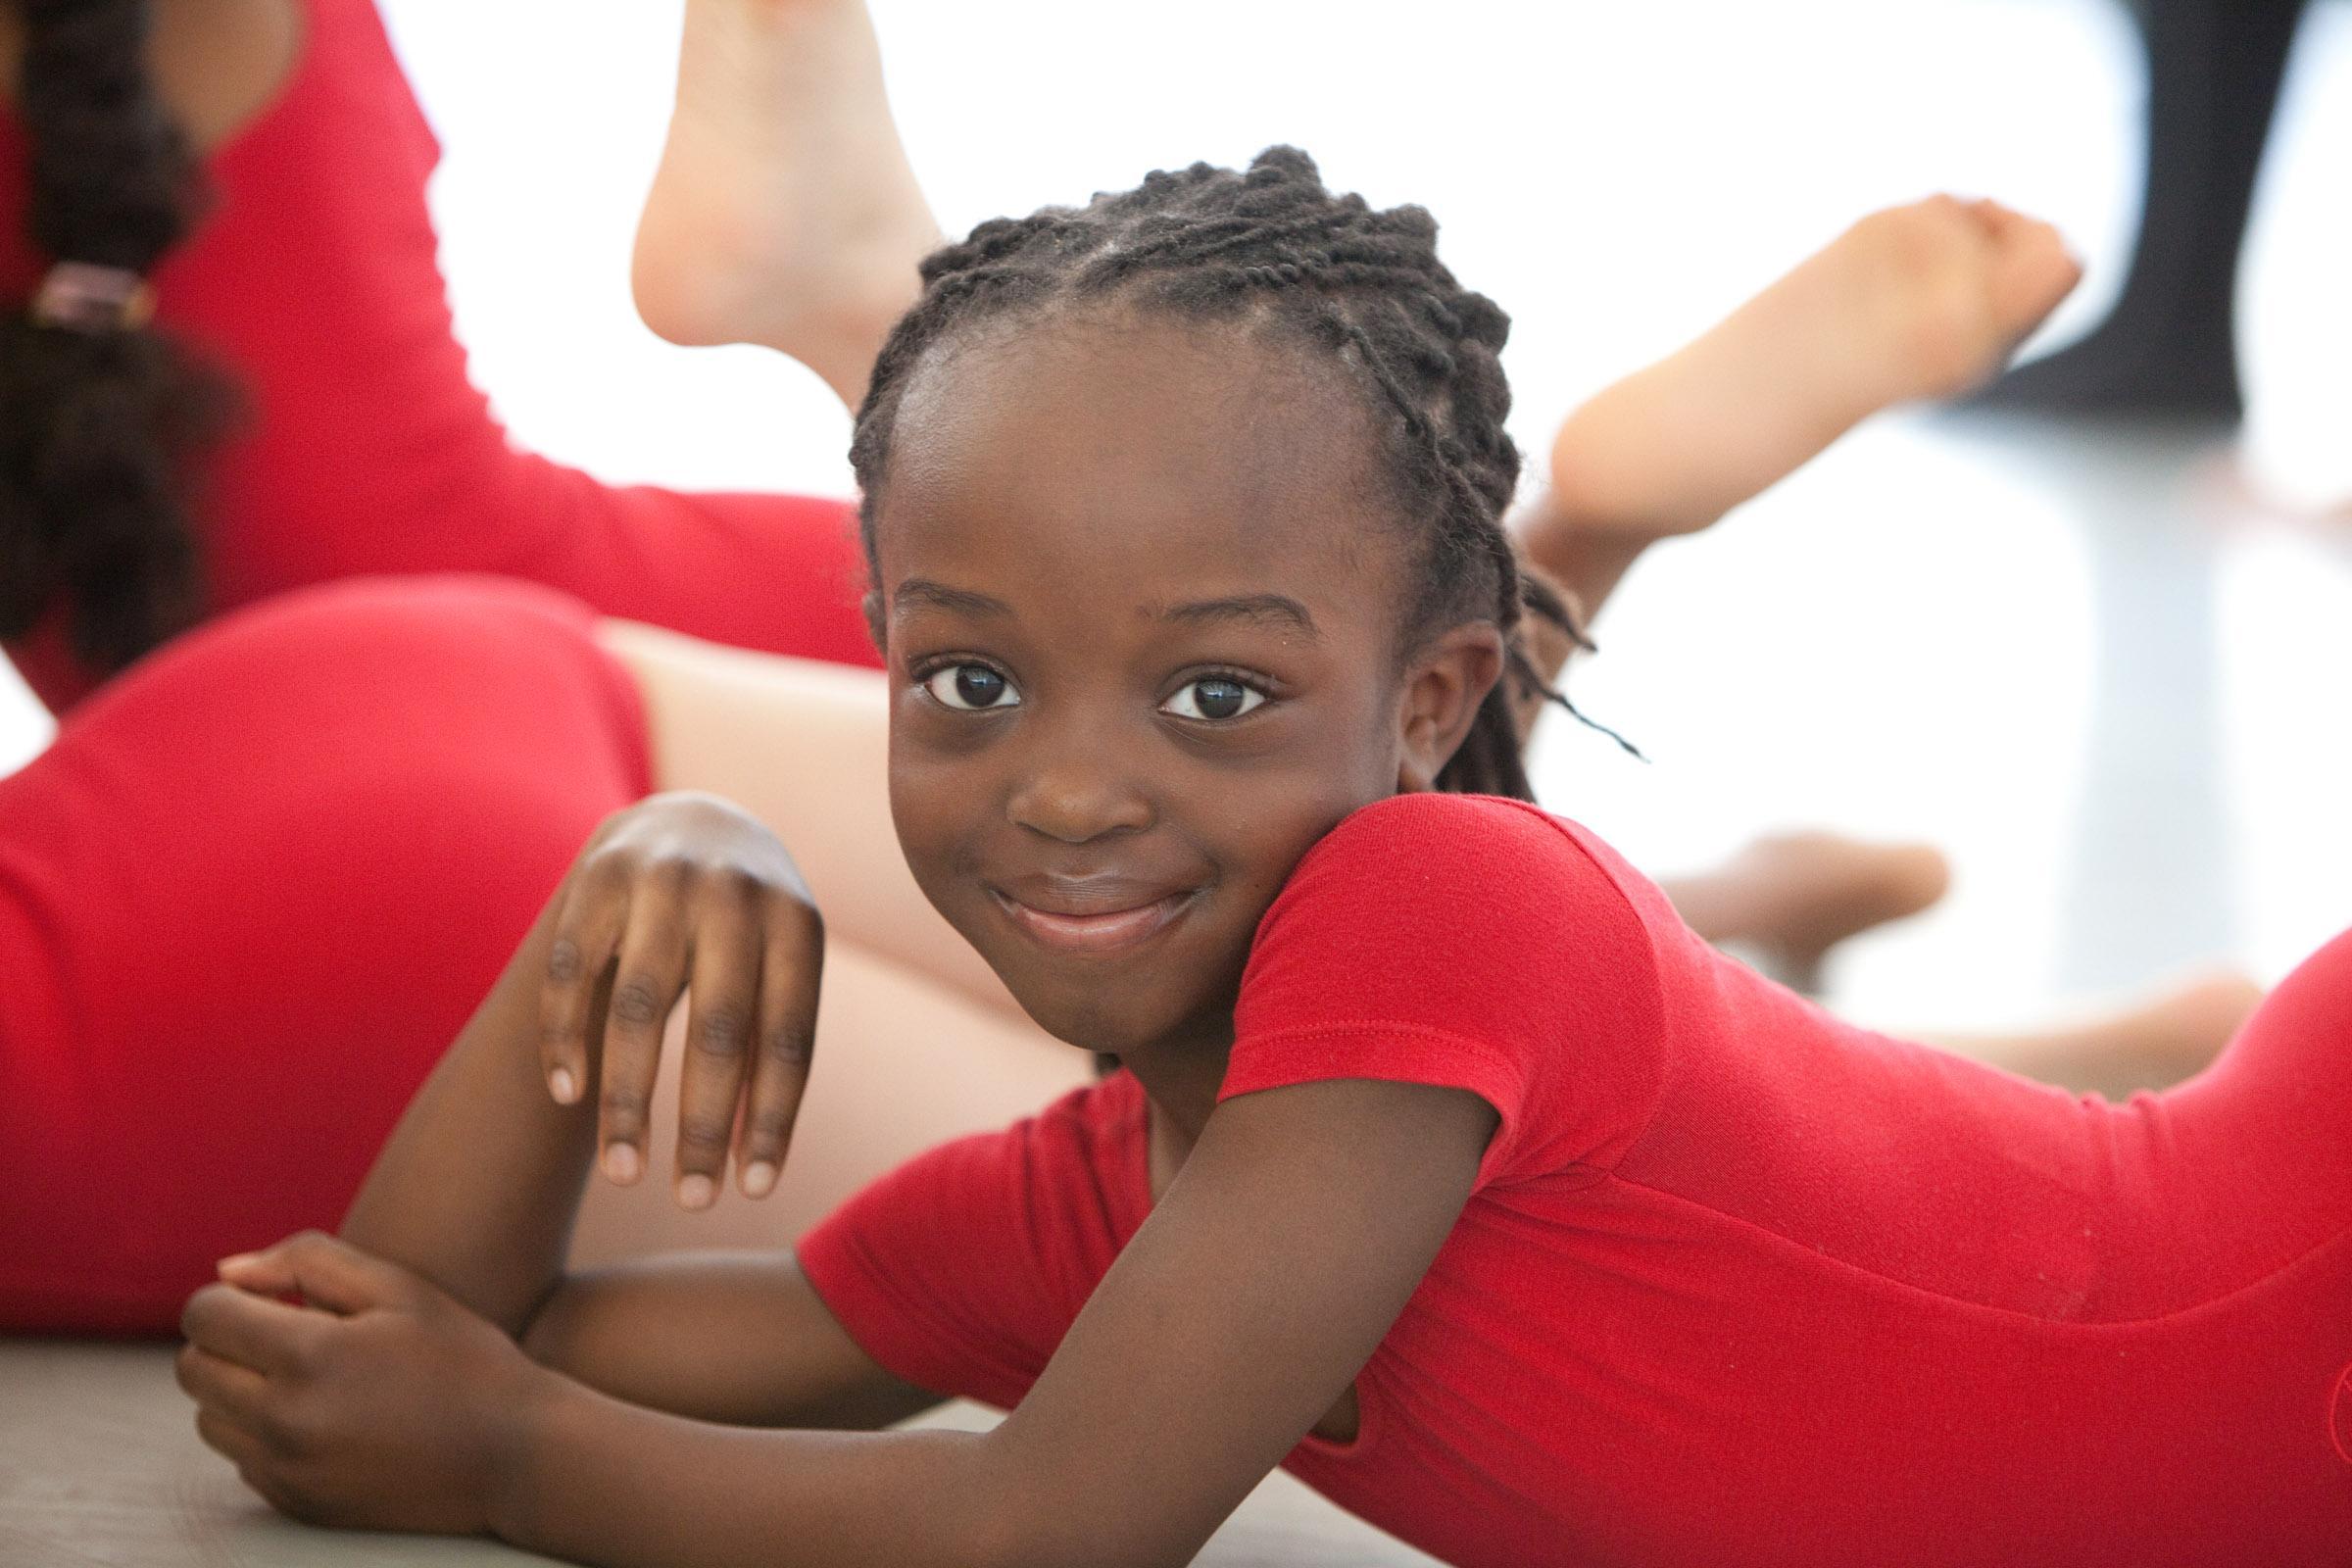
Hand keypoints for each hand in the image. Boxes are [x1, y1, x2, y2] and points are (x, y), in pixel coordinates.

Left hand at [176, 1231, 552, 1535]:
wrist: (514, 1454)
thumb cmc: (462, 1358)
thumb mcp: (400, 1288)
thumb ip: (308, 1262)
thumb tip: (229, 1271)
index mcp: (309, 1358)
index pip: (206, 1316)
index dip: (229, 1295)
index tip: (272, 1295)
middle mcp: (284, 1423)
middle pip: (194, 1370)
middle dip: (225, 1340)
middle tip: (285, 1329)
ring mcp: (287, 1472)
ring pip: (209, 1420)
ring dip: (237, 1389)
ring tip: (306, 1375)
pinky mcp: (296, 1505)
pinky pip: (243, 1459)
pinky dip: (264, 1434)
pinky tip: (326, 1417)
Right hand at [539, 791, 824, 1207]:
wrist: (693, 820)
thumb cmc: (748, 929)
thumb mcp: (782, 965)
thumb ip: (771, 1048)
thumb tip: (754, 1173)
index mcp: (797, 924)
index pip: (790, 1038)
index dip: (773, 1119)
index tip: (754, 1192)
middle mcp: (734, 896)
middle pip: (719, 1030)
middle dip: (703, 1125)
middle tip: (691, 1201)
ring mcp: (662, 882)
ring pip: (637, 1009)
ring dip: (628, 1102)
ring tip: (623, 1175)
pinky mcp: (596, 880)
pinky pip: (573, 973)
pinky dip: (567, 1039)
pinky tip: (568, 1099)